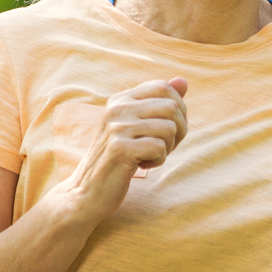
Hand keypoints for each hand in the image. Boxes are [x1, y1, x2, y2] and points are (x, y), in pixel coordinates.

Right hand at [60, 78, 187, 221]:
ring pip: (169, 128)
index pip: (163, 87)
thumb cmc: (119, 159)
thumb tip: (183, 80)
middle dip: (178, 130)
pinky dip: (158, 160)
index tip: (169, 129)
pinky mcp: (120, 148)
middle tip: (162, 147)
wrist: (88, 191)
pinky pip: (159, 147)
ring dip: (167, 148)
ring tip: (149, 156)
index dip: (178, 109)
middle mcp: (117, 108)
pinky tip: (141, 165)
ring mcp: (116, 127)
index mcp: (120, 99)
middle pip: (171, 107)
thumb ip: (159, 103)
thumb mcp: (138, 127)